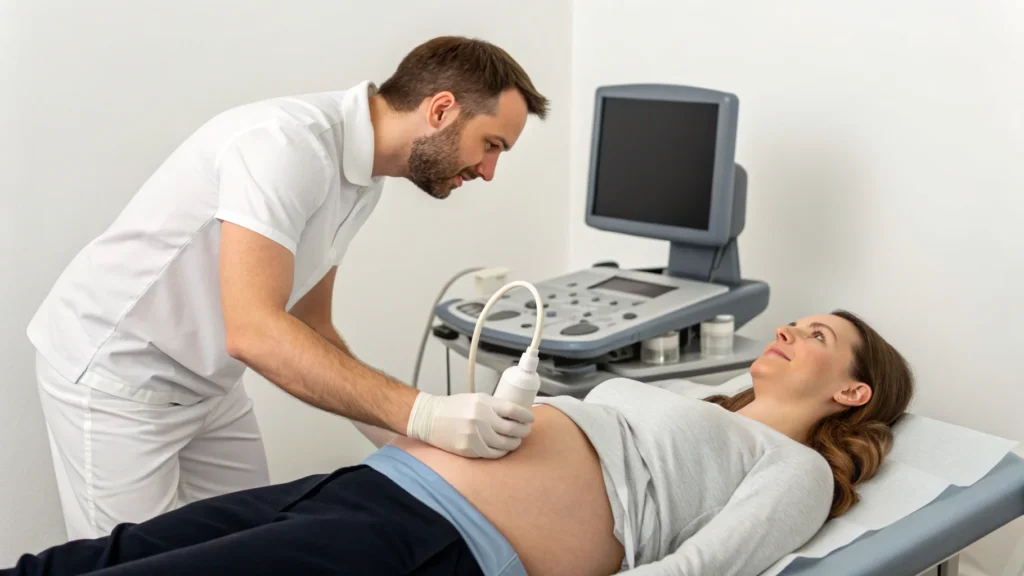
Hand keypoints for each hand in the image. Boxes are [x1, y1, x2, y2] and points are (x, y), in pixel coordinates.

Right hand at [406, 392, 534, 457]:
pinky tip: (504, 449)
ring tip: (516, 440)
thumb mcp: (476, 399)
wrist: (430, 418)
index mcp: (484, 403)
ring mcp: (475, 435)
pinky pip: (492, 454)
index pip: (514, 410)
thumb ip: (494, 406)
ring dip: (514, 443)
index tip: (530, 419)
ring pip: (505, 444)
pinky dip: (502, 452)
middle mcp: (481, 419)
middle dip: (523, 431)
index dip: (526, 416)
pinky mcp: (469, 449)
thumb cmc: (454, 407)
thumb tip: (516, 414)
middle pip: (512, 428)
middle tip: (525, 431)